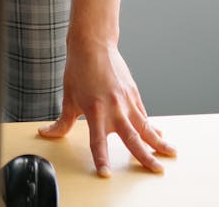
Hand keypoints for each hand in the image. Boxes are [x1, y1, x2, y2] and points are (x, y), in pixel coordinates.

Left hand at [37, 39, 176, 175]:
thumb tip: (47, 134)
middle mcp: (114, 108)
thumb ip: (62, 122)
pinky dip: (152, 126)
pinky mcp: (134, 94)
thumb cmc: (79, 70)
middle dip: (145, 156)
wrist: (94, 44)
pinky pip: (144, 115)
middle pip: (132, 138)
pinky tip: (159, 135)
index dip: (101, 159)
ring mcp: (127, 101)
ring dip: (159, 142)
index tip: (106, 173)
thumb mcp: (68, 98)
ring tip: (171, 153)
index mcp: (95, 111)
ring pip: (146, 126)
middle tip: (157, 170)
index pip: (98, 142)